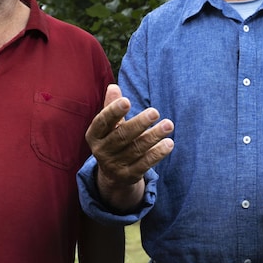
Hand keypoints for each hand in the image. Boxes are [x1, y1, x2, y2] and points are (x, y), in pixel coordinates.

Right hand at [85, 84, 173, 210]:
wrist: (112, 174)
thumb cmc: (112, 139)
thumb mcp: (109, 125)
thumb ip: (111, 106)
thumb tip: (113, 87)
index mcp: (94, 135)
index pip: (102, 122)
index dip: (113, 111)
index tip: (127, 101)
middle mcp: (101, 151)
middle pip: (121, 136)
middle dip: (139, 124)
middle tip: (155, 112)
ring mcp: (114, 165)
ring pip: (136, 149)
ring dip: (153, 136)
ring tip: (168, 125)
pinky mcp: (128, 176)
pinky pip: (144, 164)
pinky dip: (157, 154)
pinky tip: (169, 143)